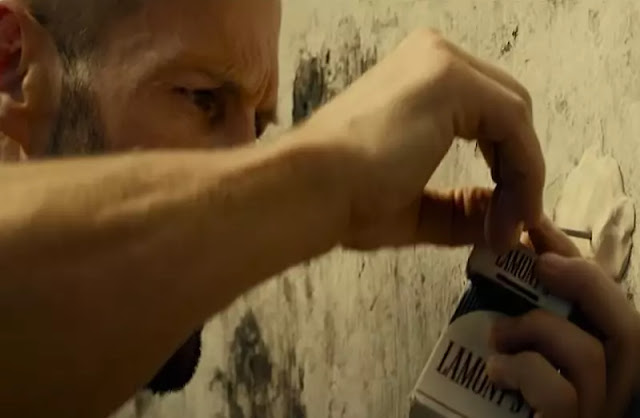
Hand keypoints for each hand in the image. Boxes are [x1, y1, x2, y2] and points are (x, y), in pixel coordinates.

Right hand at [303, 29, 544, 250]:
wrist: (311, 191)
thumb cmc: (345, 198)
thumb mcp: (417, 207)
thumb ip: (461, 207)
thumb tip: (500, 218)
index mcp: (416, 79)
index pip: (485, 116)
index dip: (505, 169)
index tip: (500, 220)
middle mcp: (430, 57)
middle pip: (506, 109)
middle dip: (516, 170)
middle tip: (507, 224)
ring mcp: (440, 62)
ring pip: (515, 115)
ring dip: (522, 177)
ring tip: (506, 226)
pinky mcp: (450, 78)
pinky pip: (513, 124)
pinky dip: (524, 171)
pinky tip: (512, 209)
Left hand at [487, 217, 639, 417]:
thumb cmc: (505, 405)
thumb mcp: (519, 350)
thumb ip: (525, 316)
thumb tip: (516, 263)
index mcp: (602, 362)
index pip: (609, 303)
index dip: (580, 260)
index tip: (540, 228)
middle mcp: (613, 389)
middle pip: (628, 327)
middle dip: (585, 282)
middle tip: (541, 263)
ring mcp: (596, 415)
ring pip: (593, 356)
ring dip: (538, 331)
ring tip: (497, 336)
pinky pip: (559, 394)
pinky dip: (523, 371)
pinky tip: (496, 370)